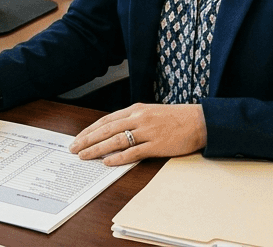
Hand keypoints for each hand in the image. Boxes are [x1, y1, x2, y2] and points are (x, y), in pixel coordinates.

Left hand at [69, 103, 206, 165]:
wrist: (199, 121)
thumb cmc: (175, 118)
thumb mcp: (150, 112)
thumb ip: (132, 119)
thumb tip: (112, 131)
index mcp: (136, 110)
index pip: (106, 120)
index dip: (89, 130)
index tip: (77, 138)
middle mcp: (139, 118)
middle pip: (106, 130)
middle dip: (87, 139)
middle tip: (73, 148)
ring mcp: (147, 131)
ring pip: (116, 140)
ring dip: (97, 149)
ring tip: (85, 156)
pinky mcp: (157, 145)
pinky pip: (133, 152)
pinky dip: (118, 157)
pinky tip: (107, 162)